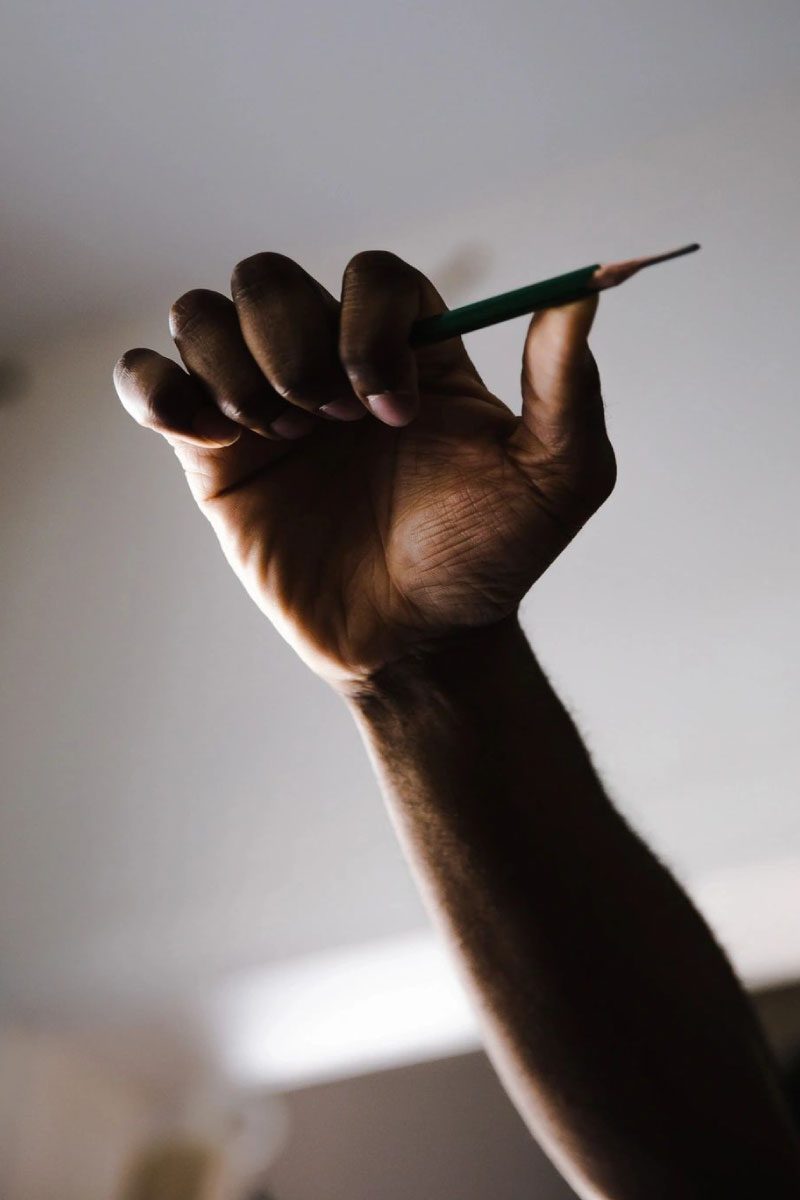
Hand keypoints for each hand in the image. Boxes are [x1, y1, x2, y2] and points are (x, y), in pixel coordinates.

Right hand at [114, 250, 614, 688]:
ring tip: (278, 438)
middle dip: (292, 343)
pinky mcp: (212, 455)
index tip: (391, 412)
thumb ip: (568, 387)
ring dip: (232, 366)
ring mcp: (266, 406)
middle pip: (268, 279)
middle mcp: (330, 363)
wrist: (418, 642)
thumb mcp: (556, 478)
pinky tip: (212, 436)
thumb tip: (589, 288)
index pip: (369, 277)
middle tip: (328, 423)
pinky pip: (148, 381)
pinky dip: (158, 388)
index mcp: (407, 352)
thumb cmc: (486, 560)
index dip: (369, 324)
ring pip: (201, 314)